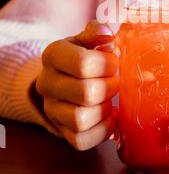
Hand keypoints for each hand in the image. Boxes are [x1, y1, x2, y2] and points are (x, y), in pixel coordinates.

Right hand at [36, 21, 118, 149]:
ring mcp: (51, 109)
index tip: (115, 62)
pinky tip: (110, 116)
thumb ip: (99, 31)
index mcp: (53, 54)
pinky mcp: (61, 131)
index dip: (107, 64)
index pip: (82, 63)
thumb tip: (110, 33)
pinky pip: (80, 141)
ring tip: (111, 99)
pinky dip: (102, 131)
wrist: (66, 77)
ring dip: (105, 110)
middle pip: (85, 93)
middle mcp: (46, 83)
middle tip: (116, 81)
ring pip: (80, 120)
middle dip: (110, 87)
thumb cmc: (84, 55)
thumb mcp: (88, 38)